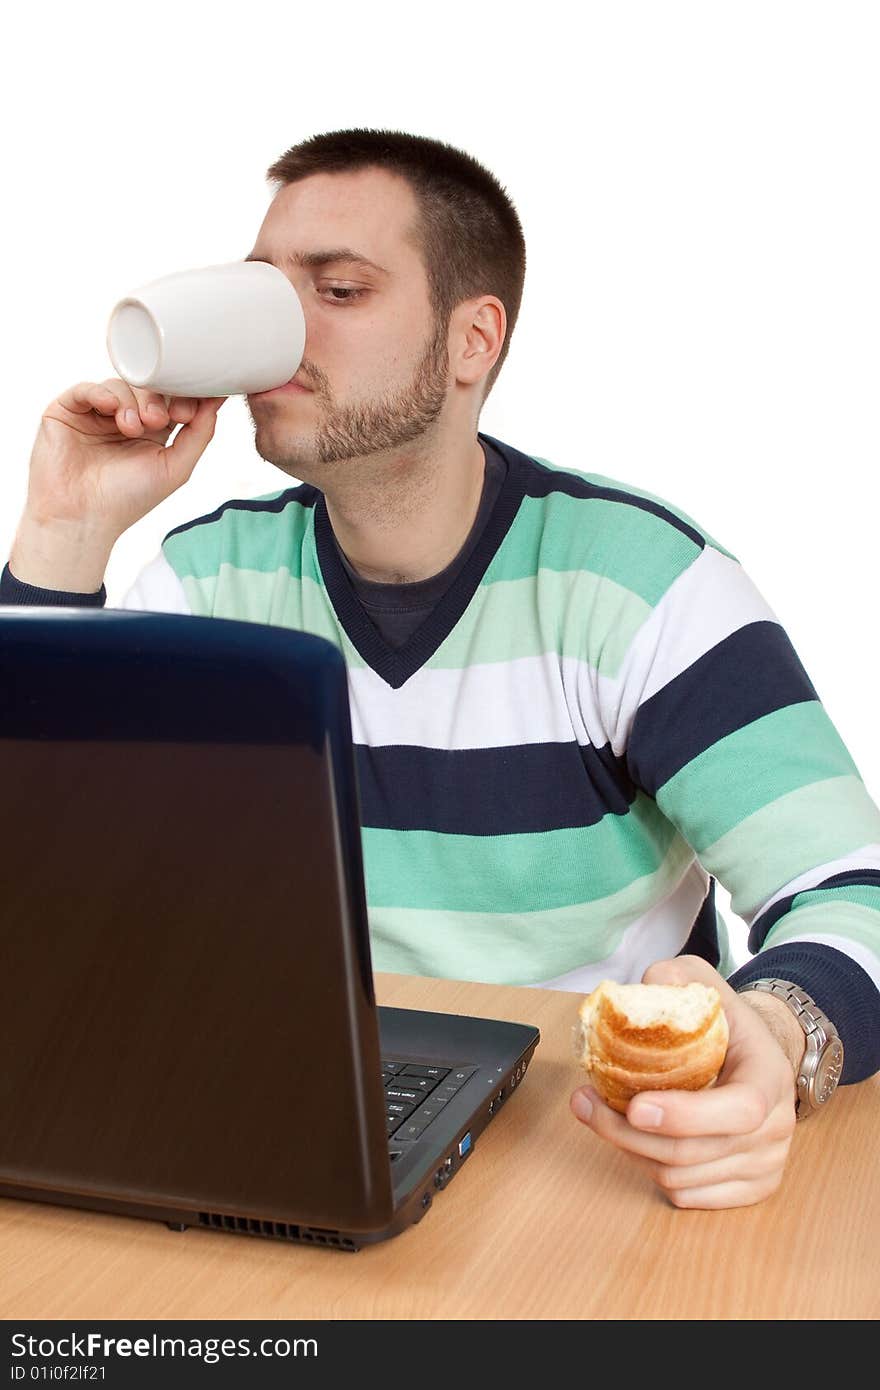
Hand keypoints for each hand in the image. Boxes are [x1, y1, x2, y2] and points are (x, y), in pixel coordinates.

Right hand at [10, 380, 226, 590]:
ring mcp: (95, 414)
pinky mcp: (66, 411)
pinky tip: (109, 408)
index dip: (181, 397)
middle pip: (146, 387)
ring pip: (119, 385)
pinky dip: (100, 393)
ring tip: (131, 429)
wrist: (83, 517)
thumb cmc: (128, 499)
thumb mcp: (176, 468)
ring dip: (130, 402)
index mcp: (152, 431)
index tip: (186, 412)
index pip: (170, 398)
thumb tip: (217, 399)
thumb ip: (200, 434)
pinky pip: (86, 389)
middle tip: (158, 420)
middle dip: (157, 399)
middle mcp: (124, 418)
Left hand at [569, 955, 798, 1208]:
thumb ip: (671, 978)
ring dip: (631, 1151)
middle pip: (695, 1152)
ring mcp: (767, 1163)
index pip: (739, 1110)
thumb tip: (636, 992)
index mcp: (771, 1074)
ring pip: (682, 1178)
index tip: (634, 1106)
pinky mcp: (752, 1189)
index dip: (685, 1116)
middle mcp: (777, 1126)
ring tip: (604, 1115)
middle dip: (627, 1134)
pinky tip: (637, 1139)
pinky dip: (650, 1172)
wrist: (758, 1056)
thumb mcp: (702, 983)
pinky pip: (687, 1197)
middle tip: (584, 1103)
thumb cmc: (725, 1021)